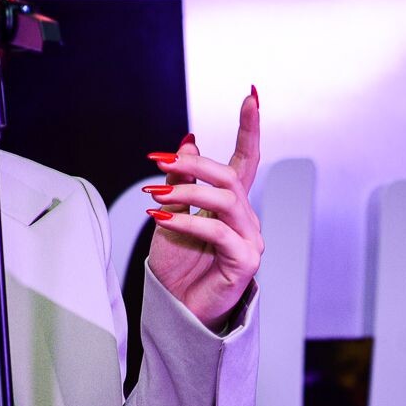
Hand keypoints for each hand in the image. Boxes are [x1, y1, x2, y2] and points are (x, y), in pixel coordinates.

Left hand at [140, 85, 262, 330]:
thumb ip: (180, 180)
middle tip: (160, 159)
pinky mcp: (245, 261)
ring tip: (154, 196)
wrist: (177, 309)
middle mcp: (246, 218)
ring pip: (224, 200)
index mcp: (231, 204)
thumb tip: (187, 142)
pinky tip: (160, 219)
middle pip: (231, 177)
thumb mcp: (170, 213)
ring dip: (186, 192)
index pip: (246, 159)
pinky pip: (218, 232)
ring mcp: (250, 239)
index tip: (251, 95)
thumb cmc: (178, 266)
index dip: (249, 128)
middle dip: (196, 164)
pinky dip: (186, 222)